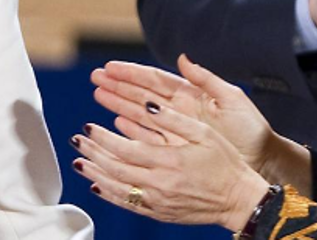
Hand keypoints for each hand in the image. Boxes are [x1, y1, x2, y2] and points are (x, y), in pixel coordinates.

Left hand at [72, 104, 270, 231]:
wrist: (239, 199)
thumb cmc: (224, 163)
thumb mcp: (204, 133)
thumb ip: (173, 119)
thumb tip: (147, 103)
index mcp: (169, 160)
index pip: (125, 149)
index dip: (102, 138)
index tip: (89, 126)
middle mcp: (160, 183)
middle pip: (115, 168)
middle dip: (92, 153)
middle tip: (77, 140)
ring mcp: (158, 201)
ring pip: (117, 189)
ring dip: (95, 174)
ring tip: (79, 162)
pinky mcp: (160, 213)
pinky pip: (128, 205)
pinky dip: (109, 195)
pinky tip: (97, 186)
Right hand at [91, 55, 274, 173]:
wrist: (263, 161)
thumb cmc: (251, 131)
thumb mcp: (232, 98)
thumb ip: (206, 78)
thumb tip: (183, 58)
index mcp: (191, 95)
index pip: (155, 80)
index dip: (132, 73)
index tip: (111, 67)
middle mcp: (180, 110)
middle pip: (142, 94)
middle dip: (118, 85)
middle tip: (96, 78)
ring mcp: (176, 129)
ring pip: (140, 113)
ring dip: (119, 103)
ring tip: (98, 95)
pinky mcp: (176, 148)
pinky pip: (148, 136)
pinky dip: (131, 129)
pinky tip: (116, 121)